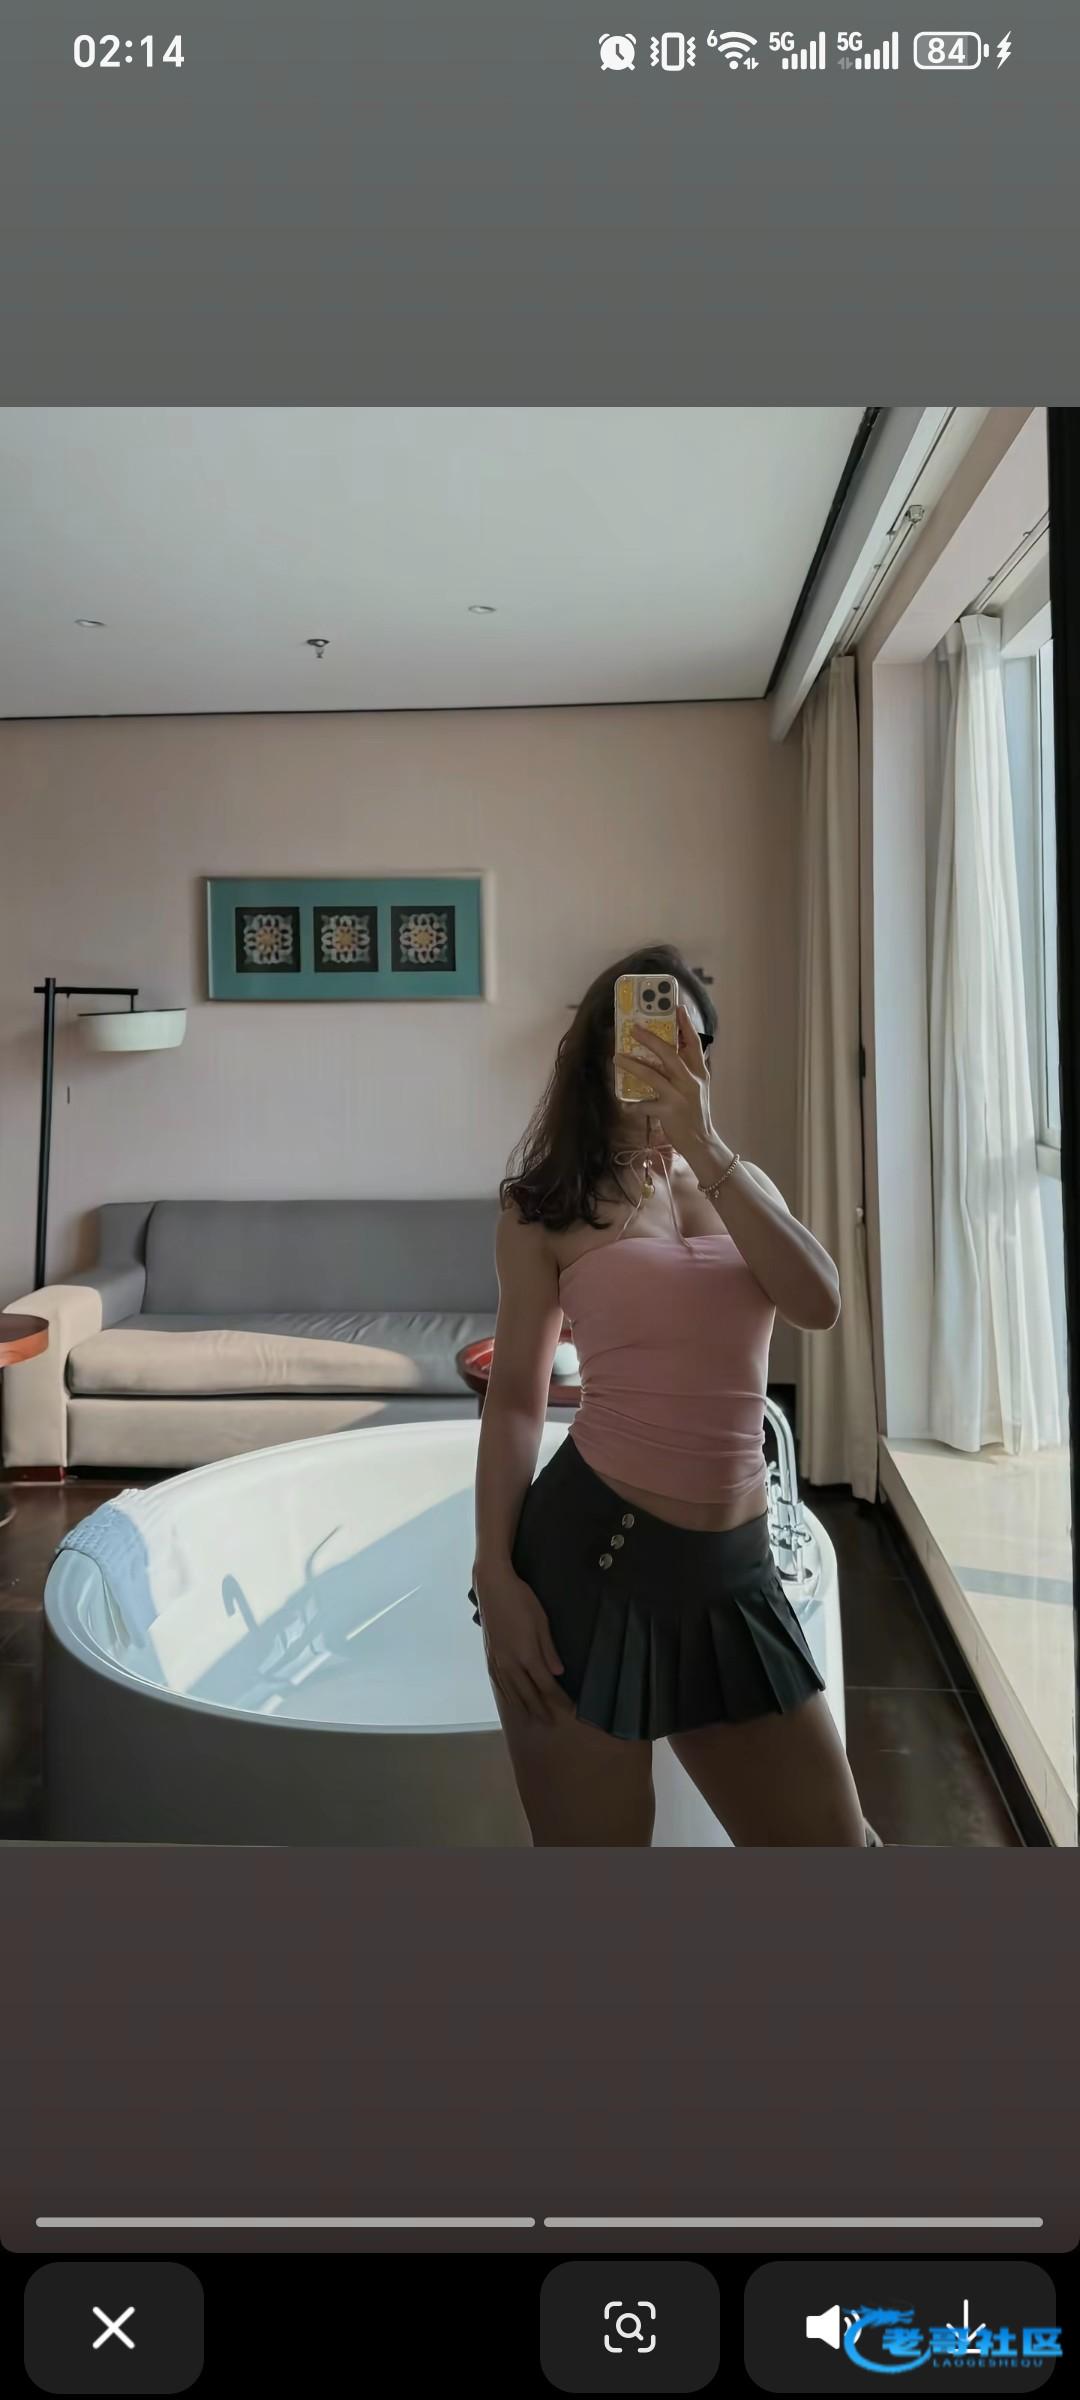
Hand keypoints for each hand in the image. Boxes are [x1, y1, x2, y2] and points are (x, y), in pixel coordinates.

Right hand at [471, 1561, 568, 1724]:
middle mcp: (510, 1663)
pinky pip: (499, 1681)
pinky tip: (510, 1698)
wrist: (492, 1586)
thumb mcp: (541, 1622)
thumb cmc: (521, 1600)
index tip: (570, 1709)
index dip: (558, 1699)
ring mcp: (498, 1660)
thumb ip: (548, 1650)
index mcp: (526, 1655)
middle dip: (541, 1709)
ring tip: (532, 1717)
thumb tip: (557, 1673)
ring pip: (511, 1691)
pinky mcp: (490, 1655)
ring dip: (523, 1706)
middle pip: (528, 1693)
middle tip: (551, 1723)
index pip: (546, 1685)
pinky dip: (507, 1694)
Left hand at [614, 1003, 716, 1159]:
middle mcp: (691, 1081)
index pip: (694, 1043)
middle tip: (634, 1029)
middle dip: (651, 1040)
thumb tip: (669, 1051)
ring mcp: (680, 1096)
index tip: (677, 1006)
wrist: (702, 1141)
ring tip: (617, 1058)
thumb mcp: (696, 1087)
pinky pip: (646, 1105)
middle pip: (670, 1054)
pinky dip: (633, 1106)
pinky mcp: (669, 1112)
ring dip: (633, 1066)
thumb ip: (686, 1070)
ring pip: (653, 1075)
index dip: (686, 1024)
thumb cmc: (695, 1112)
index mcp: (699, 1073)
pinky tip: (624, 1105)